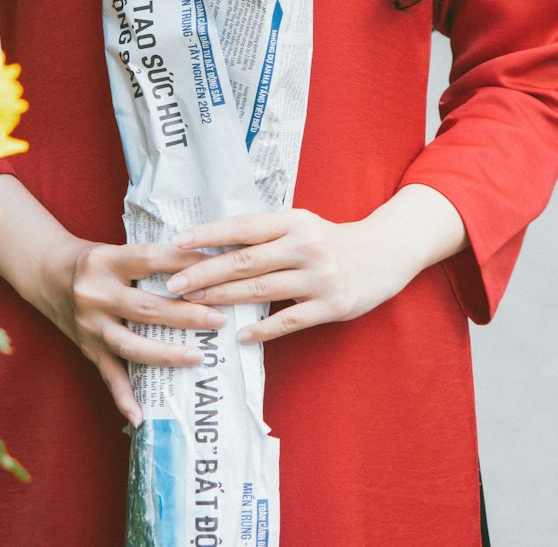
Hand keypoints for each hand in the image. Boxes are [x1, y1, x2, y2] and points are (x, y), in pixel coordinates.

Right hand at [35, 235, 227, 426]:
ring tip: (198, 357)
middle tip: (219, 319)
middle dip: (185, 315)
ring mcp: (89, 324)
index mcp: (106, 260)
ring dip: (166, 354)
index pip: (151, 259)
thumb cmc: (94, 261)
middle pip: (146, 308)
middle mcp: (95, 293)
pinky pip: (108, 375)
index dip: (183, 263)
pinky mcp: (86, 348)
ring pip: (131, 345)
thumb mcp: (116, 249)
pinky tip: (141, 416)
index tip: (215, 269)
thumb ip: (150, 260)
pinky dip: (124, 398)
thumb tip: (202, 266)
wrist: (46, 273)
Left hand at [164, 208, 407, 344]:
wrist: (383, 254)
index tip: (178, 243)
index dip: (209, 235)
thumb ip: (265, 235)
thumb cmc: (329, 240)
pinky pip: (290, 321)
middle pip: (246, 261)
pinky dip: (263, 329)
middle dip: (206, 273)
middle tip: (174, 284)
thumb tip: (214, 246)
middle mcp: (304, 245)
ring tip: (196, 307)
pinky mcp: (332, 306)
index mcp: (293, 221)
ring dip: (225, 299)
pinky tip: (240, 336)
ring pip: (262, 291)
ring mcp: (319, 277)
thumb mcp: (300, 225)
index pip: (243, 227)